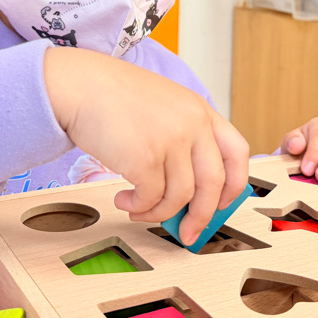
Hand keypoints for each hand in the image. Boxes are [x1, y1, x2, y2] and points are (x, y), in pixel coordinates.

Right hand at [44, 47, 248, 245]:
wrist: (80, 85)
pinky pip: (151, 199)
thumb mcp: (163, 105)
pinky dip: (138, 208)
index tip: (221, 203)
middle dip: (202, 217)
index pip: (238, 152)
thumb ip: (182, 138)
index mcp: (200, 110)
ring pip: (180, 197)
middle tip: (189, 233)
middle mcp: (192, 124)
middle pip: (213, 184)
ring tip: (138, 209)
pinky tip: (124, 200)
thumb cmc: (112, 95)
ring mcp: (171, 141)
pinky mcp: (145, 158)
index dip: (234, 185)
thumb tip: (185, 193)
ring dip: (158, 213)